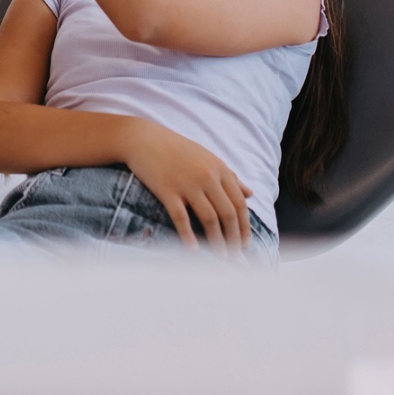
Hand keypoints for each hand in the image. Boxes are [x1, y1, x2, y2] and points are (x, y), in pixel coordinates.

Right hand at [123, 118, 252, 255]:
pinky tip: (193, 250)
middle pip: (227, 214)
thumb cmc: (176, 148)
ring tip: (220, 256)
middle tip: (235, 255)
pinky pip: (181, 218)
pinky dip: (188, 236)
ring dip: (217, 242)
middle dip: (234, 238)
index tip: (245, 243)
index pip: (239, 203)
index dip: (244, 227)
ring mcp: (187, 184)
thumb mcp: (207, 157)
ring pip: (209, 219)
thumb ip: (229, 176)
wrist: (143, 139)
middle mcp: (207, 176)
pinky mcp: (167, 190)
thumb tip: (250, 194)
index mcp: (219, 168)